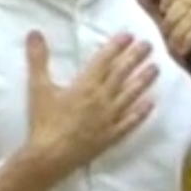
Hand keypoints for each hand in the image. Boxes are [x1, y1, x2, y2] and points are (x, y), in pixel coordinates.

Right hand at [24, 30, 158, 176]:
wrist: (50, 157)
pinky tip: (151, 104)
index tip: (129, 35)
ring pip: (131, 95)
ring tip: (156, 68)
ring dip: (144, 80)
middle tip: (149, 45)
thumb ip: (38, 59)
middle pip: (122, 74)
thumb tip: (34, 33)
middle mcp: (102, 98)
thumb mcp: (38, 88)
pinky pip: (130, 122)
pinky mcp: (111, 135)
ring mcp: (109, 118)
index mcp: (85, 85)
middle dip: (136, 57)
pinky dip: (142, 112)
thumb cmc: (44, 122)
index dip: (117, 46)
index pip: (104, 60)